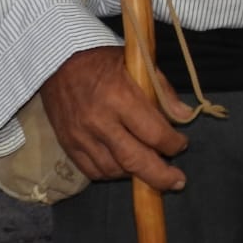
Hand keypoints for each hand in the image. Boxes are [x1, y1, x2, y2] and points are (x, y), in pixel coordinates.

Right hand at [39, 46, 192, 191]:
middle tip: (177, 182)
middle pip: (134, 160)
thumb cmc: (103, 60)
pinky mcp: (68, 145)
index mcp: (120, 97)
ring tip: (150, 168)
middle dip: (160, 176)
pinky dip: (112, 173)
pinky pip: (93, 171)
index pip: (154, 133)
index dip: (173, 144)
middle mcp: (99, 121)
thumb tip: (184, 116)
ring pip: (114, 170)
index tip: (182, 144)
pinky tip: (124, 167)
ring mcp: (81, 136)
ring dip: (136, 174)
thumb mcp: (138, 65)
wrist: (59, 61)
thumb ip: (162, 92)